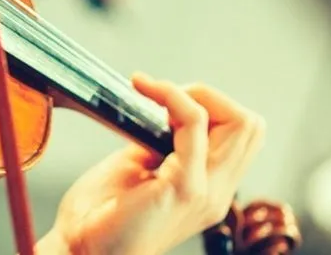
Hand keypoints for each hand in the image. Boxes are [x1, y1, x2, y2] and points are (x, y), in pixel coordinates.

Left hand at [38, 74, 265, 254]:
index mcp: (209, 188)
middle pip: (250, 126)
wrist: (80, 252)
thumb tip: (162, 112)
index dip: (209, 107)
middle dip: (206, 96)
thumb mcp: (138, 169)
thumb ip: (160, 144)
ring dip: (191, 94)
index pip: (242, 135)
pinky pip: (196, 127)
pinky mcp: (184, 189)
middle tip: (161, 96)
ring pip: (239, 124)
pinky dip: (173, 98)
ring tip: (152, 92)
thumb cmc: (100, 214)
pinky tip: (145, 92)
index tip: (164, 102)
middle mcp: (217, 193)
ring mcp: (206, 193)